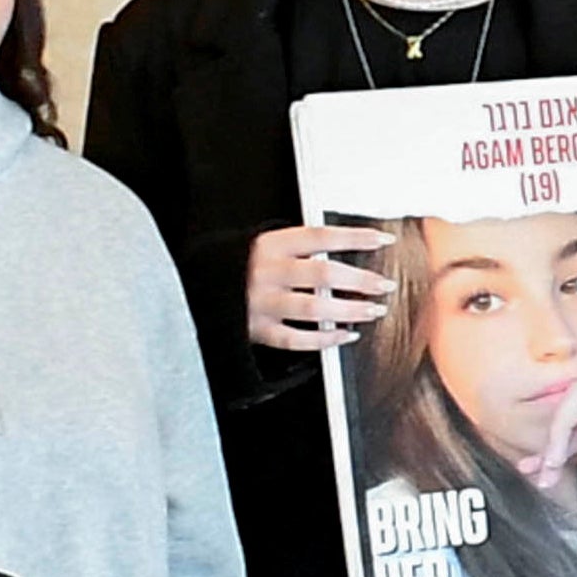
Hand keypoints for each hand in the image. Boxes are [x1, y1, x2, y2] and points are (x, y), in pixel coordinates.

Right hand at [245, 223, 381, 351]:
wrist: (192, 289)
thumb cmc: (235, 265)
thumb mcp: (260, 244)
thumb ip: (297, 246)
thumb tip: (346, 244)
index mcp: (268, 245)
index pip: (320, 237)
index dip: (355, 238)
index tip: (382, 239)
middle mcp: (266, 273)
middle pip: (323, 275)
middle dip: (360, 280)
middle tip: (384, 285)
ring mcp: (261, 303)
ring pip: (314, 309)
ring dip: (350, 311)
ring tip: (373, 310)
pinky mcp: (257, 330)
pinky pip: (297, 339)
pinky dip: (325, 339)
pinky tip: (345, 335)